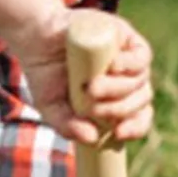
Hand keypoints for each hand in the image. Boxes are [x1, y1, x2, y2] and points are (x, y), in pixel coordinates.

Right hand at [7, 8, 154, 145]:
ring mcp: (128, 58)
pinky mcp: (127, 37)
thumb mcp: (52, 107)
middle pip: (141, 100)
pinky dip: (132, 63)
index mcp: (116, 100)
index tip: (118, 133)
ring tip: (92, 88)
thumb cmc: (46, 75)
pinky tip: (115, 67)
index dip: (135, 128)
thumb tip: (92, 138)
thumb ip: (68, 126)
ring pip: (140, 79)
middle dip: (119, 109)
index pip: (139, 118)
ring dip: (118, 88)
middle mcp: (126, 80)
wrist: (35, 38)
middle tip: (92, 108)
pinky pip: (142, 54)